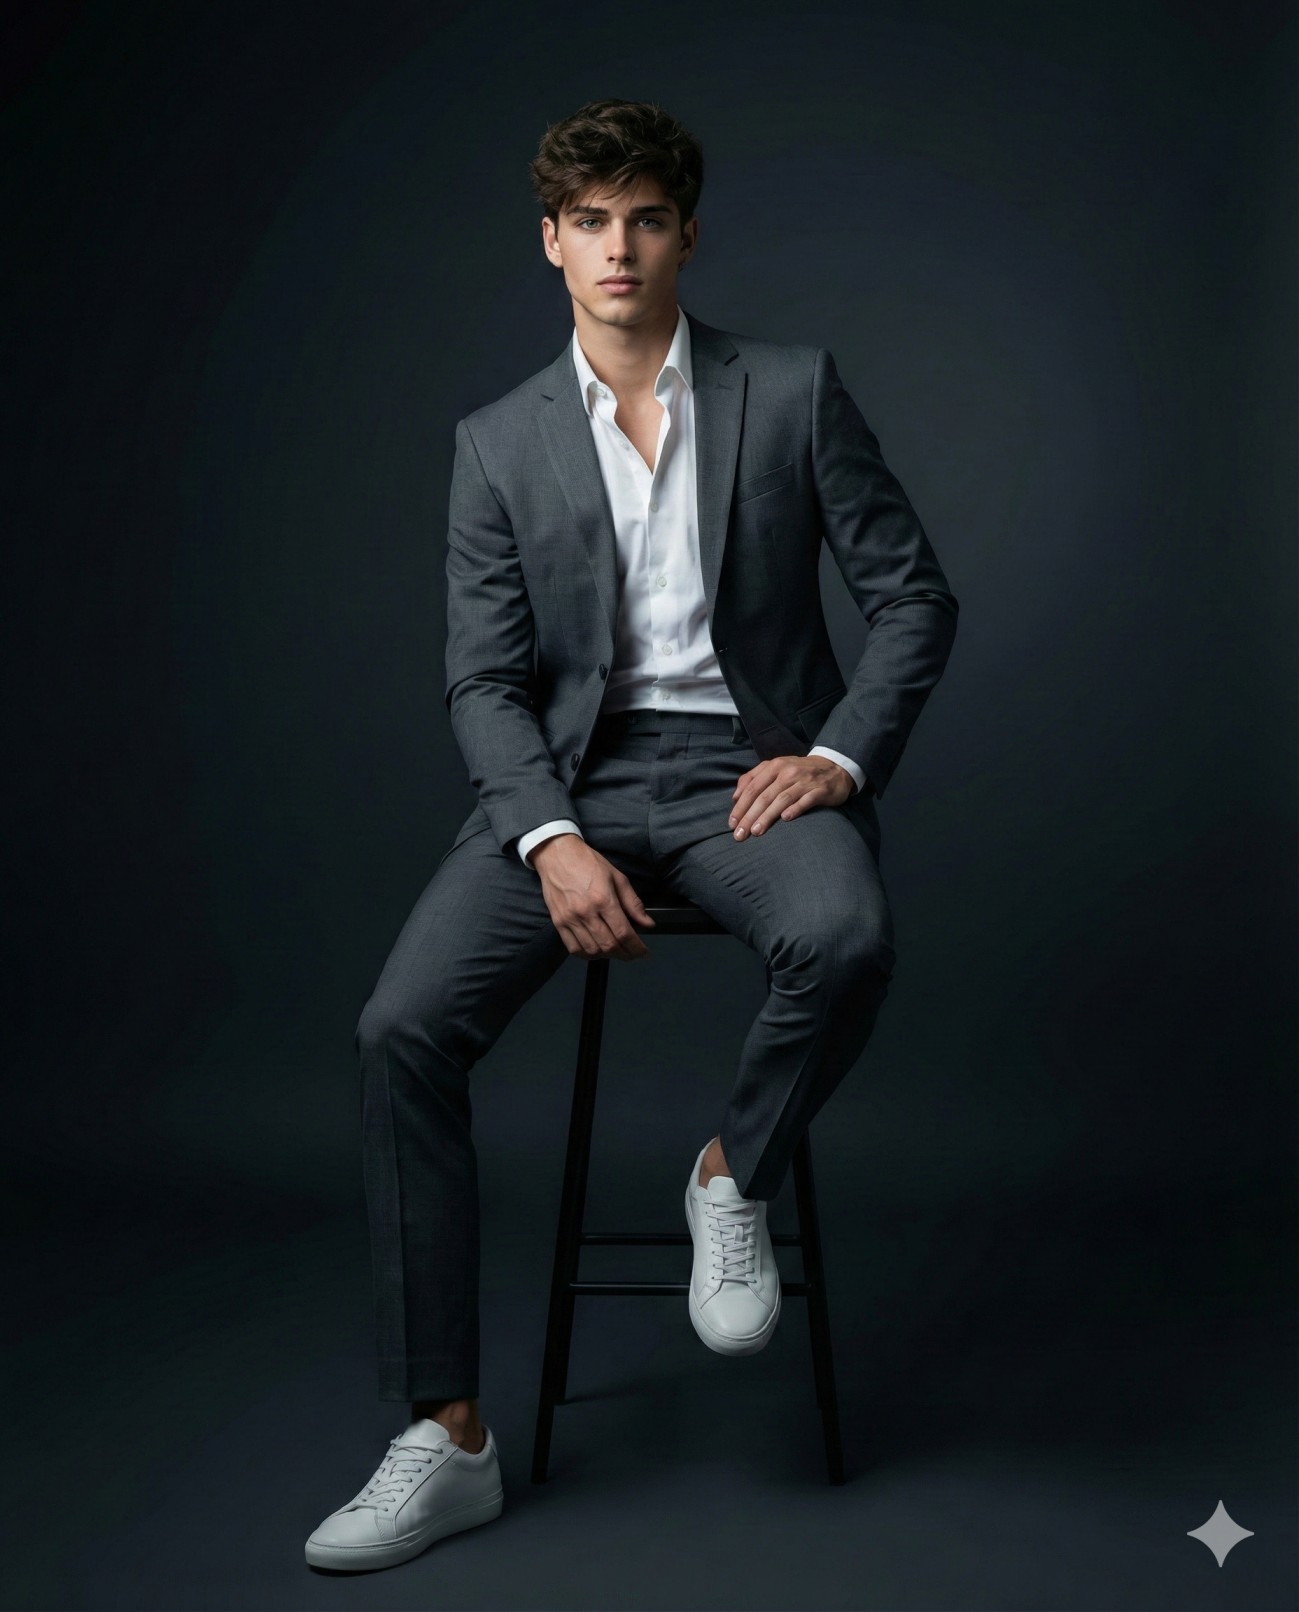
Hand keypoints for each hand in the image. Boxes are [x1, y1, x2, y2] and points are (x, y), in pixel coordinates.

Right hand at [528, 834, 656, 958]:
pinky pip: (573, 948)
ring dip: (608, 956)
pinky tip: (596, 950)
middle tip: (633, 953)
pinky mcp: (558, 922)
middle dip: (626, 954)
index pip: (623, 933)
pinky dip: (587, 954)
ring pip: (592, 950)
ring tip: (616, 951)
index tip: (643, 952)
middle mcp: (586, 912)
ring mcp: (569, 919)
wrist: (557, 854)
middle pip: (609, 945)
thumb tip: (647, 924)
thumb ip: (633, 903)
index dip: (636, 947)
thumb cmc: (588, 863)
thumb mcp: (617, 877)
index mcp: (603, 899)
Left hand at [728, 754, 854, 839]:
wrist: (833, 768)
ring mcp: (804, 781)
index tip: (732, 823)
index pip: (752, 787)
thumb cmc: (798, 771)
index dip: (741, 806)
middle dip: (749, 816)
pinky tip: (785, 819)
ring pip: (781, 799)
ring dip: (767, 816)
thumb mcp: (775, 768)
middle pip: (764, 796)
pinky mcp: (819, 791)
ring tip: (756, 831)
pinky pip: (805, 801)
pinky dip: (795, 809)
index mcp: (774, 766)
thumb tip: (735, 797)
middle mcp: (788, 772)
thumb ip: (754, 778)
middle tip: (740, 834)